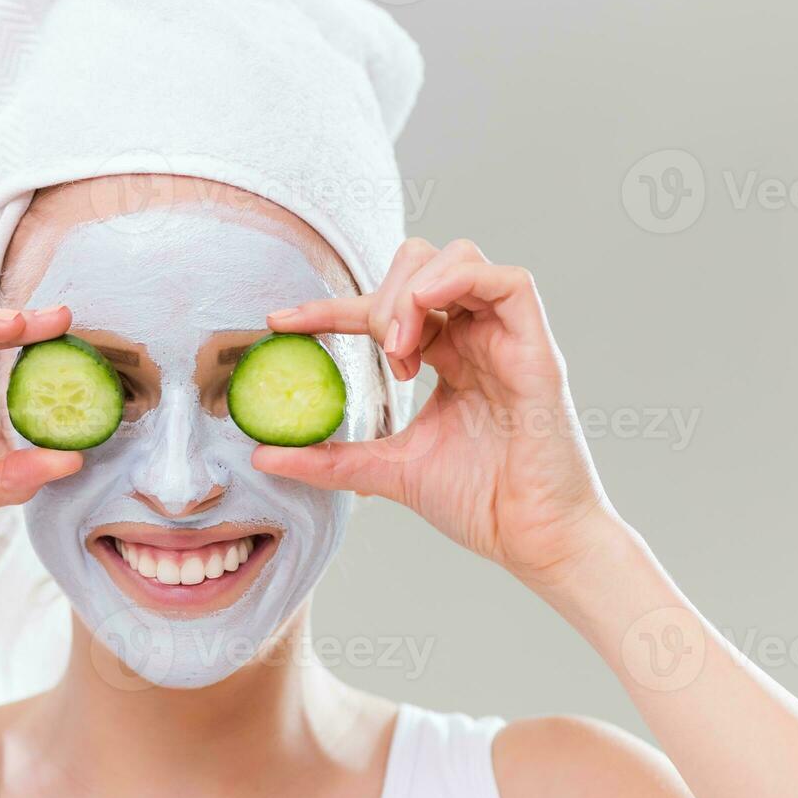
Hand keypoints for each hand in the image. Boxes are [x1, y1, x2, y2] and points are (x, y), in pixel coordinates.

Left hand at [254, 238, 618, 588]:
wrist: (532, 541)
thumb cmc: (480, 505)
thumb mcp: (387, 472)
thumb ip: (330, 458)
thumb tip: (261, 454)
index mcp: (449, 358)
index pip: (384, 309)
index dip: (329, 309)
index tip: (279, 323)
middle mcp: (478, 337)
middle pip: (422, 262)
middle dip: (382, 295)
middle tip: (376, 352)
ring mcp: (509, 338)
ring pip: (460, 257)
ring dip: (413, 291)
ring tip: (398, 349)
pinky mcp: (537, 349)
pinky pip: (508, 280)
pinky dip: (459, 281)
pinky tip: (424, 318)